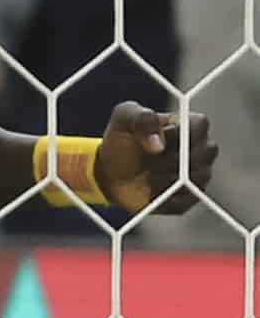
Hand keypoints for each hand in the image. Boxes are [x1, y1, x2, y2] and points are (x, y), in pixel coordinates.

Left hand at [92, 102, 215, 213]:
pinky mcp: (188, 197)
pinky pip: (187, 199)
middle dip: (175, 158)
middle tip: (151, 161)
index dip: (178, 134)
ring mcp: (198, 173)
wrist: (110, 171)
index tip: (157, 141)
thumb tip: (158, 145)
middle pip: (206, 151)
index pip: (200, 125)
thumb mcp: (123, 119)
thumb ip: (142, 120)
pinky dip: (167, 196)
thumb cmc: (122, 141)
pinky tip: (152, 190)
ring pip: (199, 176)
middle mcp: (199, 148)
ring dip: (169, 178)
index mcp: (187, 125)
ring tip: (148, 176)